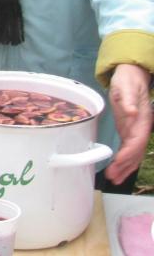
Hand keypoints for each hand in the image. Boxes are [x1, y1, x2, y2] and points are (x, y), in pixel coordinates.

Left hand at [105, 63, 151, 183]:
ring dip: (125, 167)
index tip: (118, 162)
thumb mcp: (125, 86)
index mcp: (142, 120)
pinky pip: (128, 149)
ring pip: (133, 153)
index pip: (136, 141)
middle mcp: (141, 128)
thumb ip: (128, 99)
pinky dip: (124, 160)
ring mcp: (135, 131)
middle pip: (135, 151)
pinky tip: (117, 169)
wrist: (132, 76)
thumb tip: (132, 112)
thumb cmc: (127, 80)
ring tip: (114, 179)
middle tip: (113, 177)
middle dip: (125, 166)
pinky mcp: (128, 131)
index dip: (128, 153)